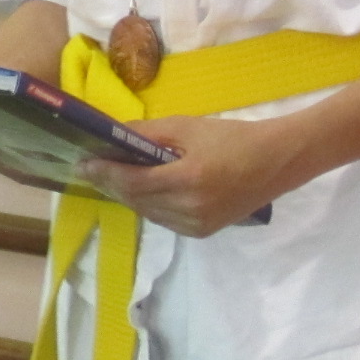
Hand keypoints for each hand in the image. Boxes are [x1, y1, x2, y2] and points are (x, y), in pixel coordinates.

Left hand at [77, 115, 303, 236]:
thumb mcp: (186, 127)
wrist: (277, 161)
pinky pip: (163, 219)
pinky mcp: (203, 232)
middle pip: (136, 200)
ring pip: (147, 212)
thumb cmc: (232, 137)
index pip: (133, 182)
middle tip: (90, 167)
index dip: (105, 174)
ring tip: (109, 176)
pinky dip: (147, 204)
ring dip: (127, 195)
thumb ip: (145, 134)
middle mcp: (191, 210)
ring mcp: (197, 226)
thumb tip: (109, 134)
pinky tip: (140, 189)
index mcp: (189, 181)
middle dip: (110, 183)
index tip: (82, 162)